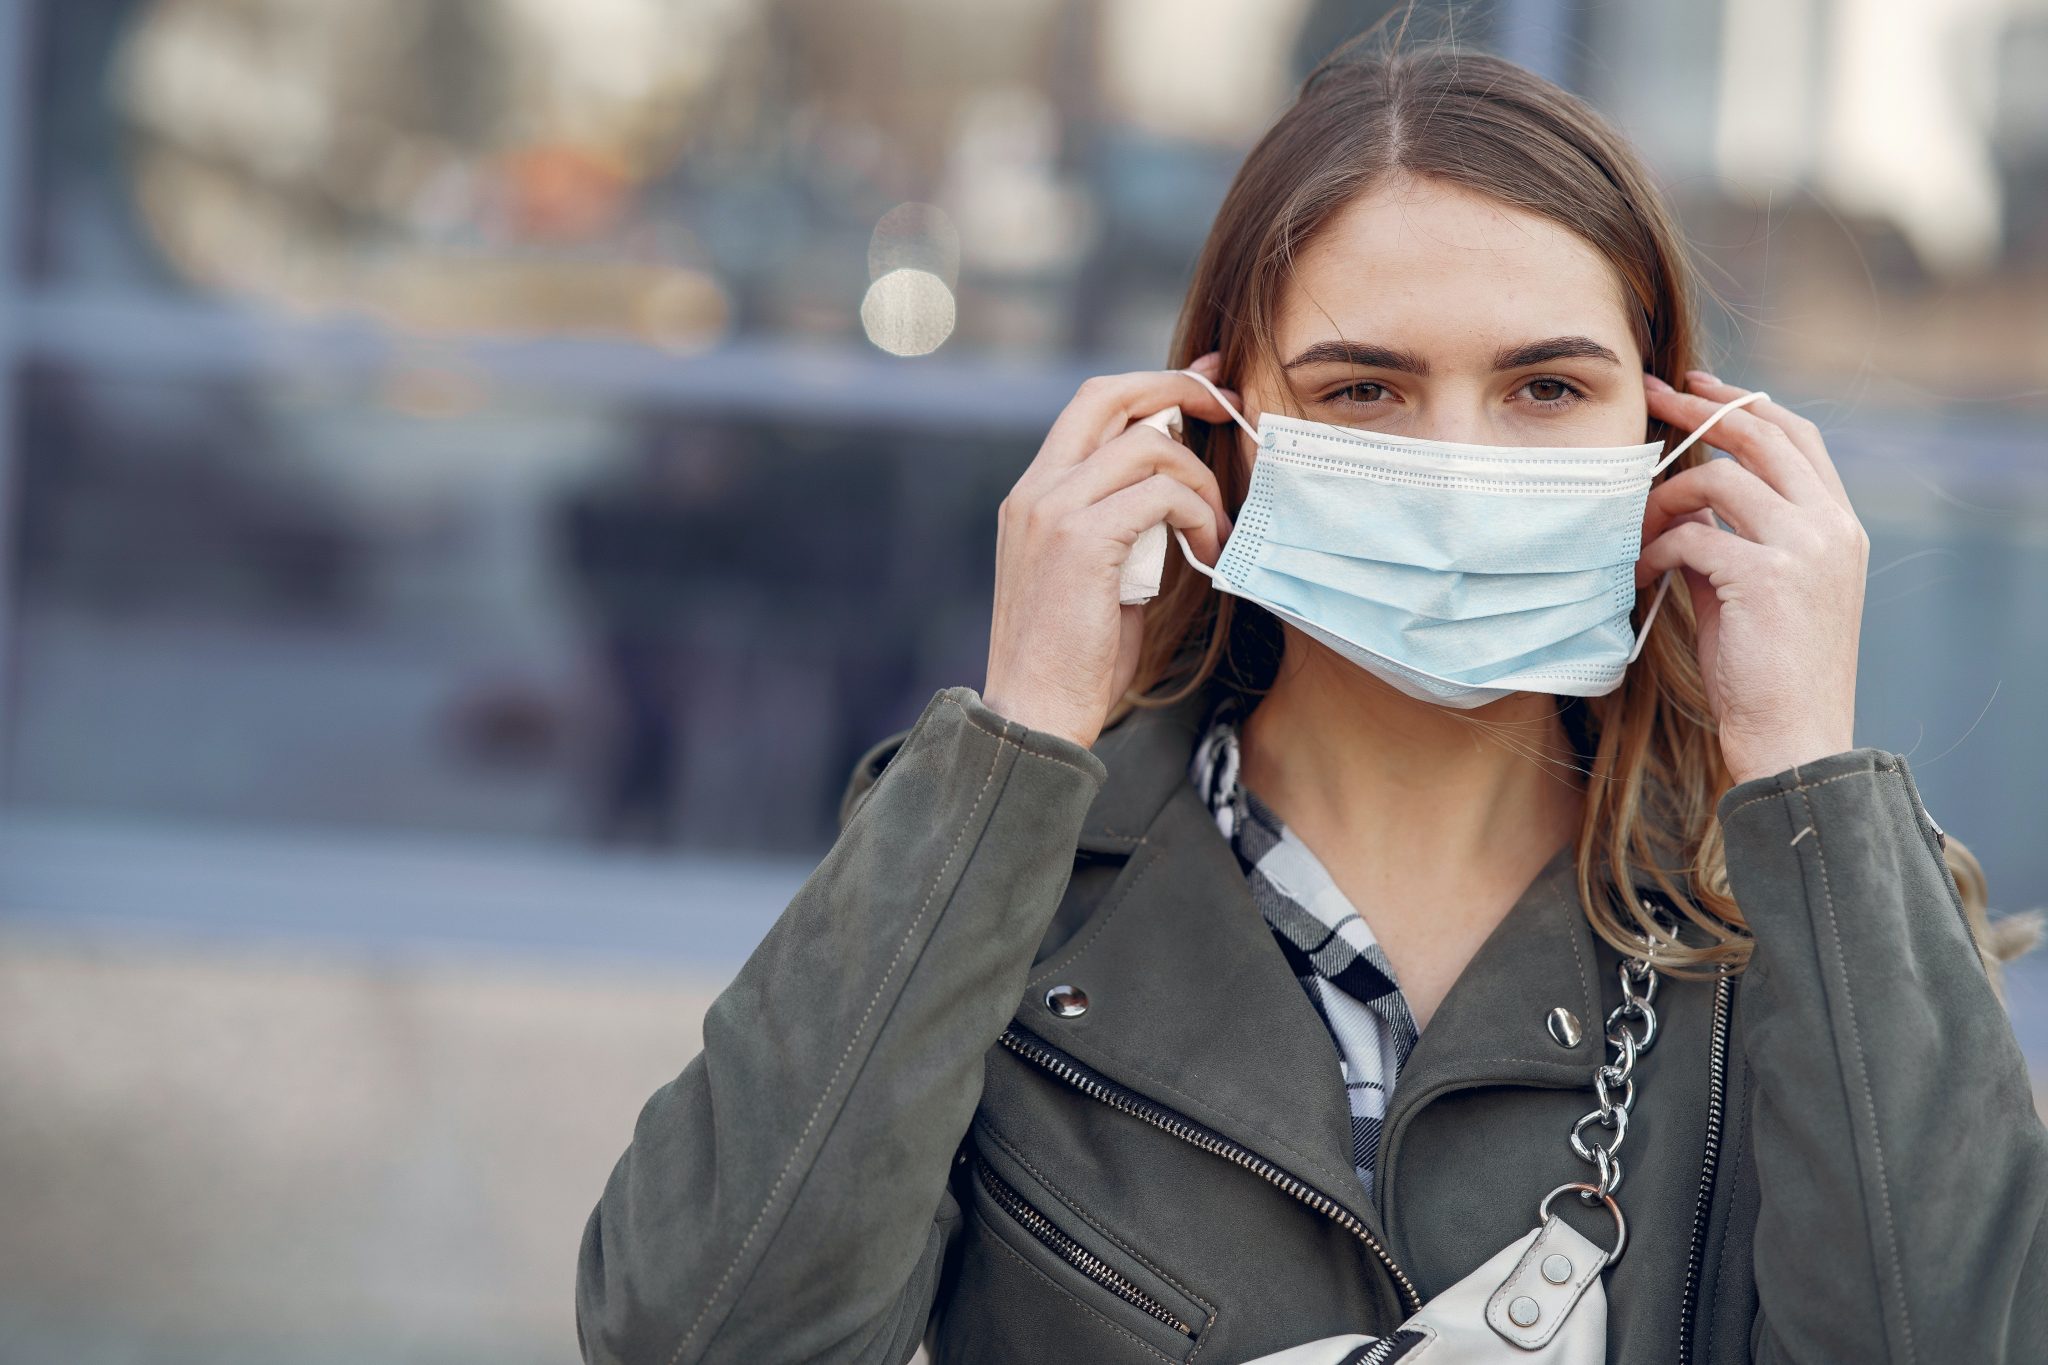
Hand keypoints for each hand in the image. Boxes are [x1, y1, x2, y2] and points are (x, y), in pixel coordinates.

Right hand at [984, 354, 1239, 749]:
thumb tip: (1175, 493)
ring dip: (1201, 482)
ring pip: (1149, 446)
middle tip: (1229, 406)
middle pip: (1110, 397)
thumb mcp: (1095, 574)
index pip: (1091, 406)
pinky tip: (1207, 551)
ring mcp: (1053, 510)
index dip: (1152, 384)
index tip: (1205, 382)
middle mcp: (1036, 490)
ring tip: (1216, 529)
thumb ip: (1121, 524)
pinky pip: (1161, 495)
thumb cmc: (1073, 659)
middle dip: (1178, 389)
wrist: (1034, 713)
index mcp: (1033, 494)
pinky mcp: (1081, 539)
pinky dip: (1199, 516)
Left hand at [1637, 371, 1866, 784]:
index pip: (1795, 434)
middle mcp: (1831, 526)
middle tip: (1650, 398)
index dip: (1742, 403)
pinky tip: (1643, 577)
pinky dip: (1656, 550)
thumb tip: (1681, 497)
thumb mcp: (1758, 587)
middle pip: (1760, 433)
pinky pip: (1691, 535)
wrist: (1794, 736)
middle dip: (1698, 409)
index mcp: (1839, 524)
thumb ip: (1732, 535)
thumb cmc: (1769, 669)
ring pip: (1717, 477)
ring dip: (1664, 498)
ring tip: (1639, 531)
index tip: (1695, 386)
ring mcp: (1805, 548)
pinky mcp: (1766, 577)